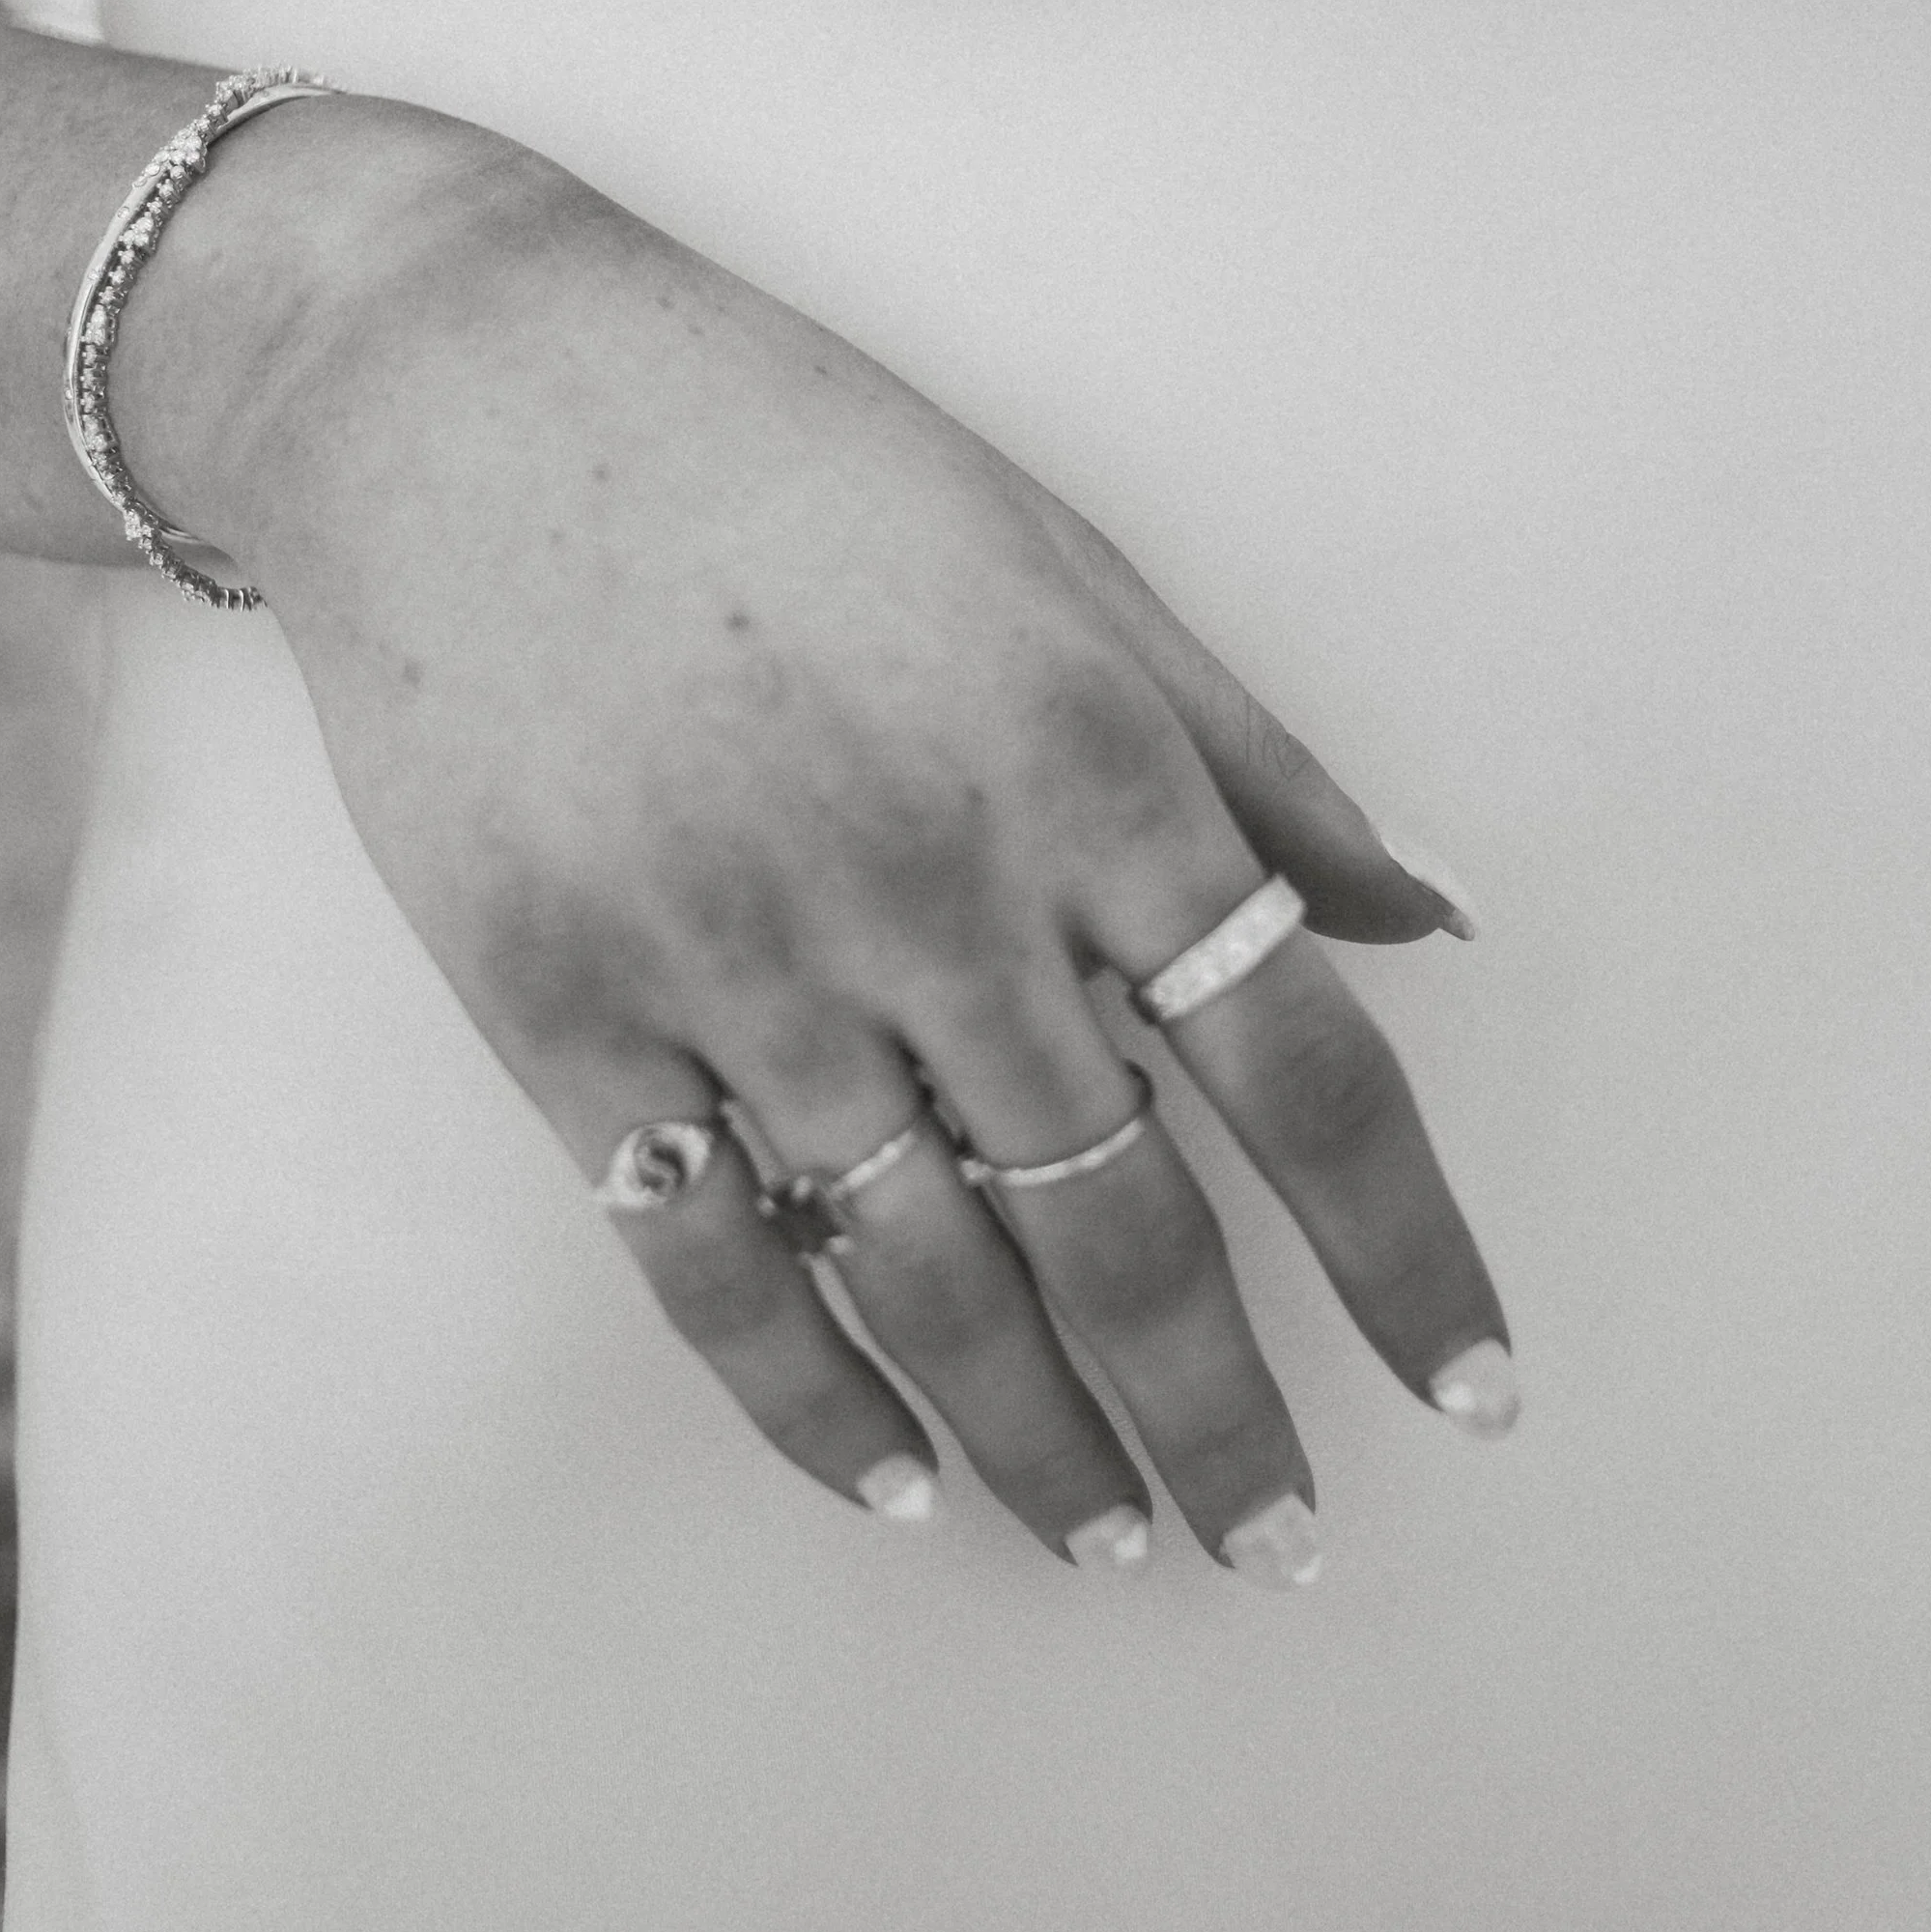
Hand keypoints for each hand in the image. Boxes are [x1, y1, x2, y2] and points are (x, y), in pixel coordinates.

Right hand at [123, 103, 1511, 1583]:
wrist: (456, 390)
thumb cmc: (786, 451)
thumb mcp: (1060, 556)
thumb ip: (1246, 754)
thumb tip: (1423, 924)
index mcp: (1086, 760)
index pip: (1304, 1070)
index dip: (1403, 1254)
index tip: (1473, 1392)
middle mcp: (934, 882)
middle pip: (1125, 1223)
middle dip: (1228, 1413)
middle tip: (1288, 1542)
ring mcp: (736, 957)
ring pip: (929, 1279)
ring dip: (1043, 1440)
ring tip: (1117, 1541)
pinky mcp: (561, 1009)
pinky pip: (709, 1262)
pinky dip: (810, 1396)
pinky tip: (891, 1482)